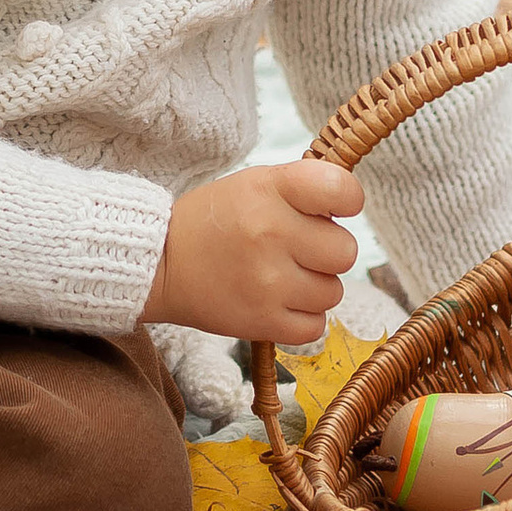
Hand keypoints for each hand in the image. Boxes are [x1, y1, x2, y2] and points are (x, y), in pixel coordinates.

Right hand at [144, 160, 364, 343]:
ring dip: (314, 287)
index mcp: (268, 190)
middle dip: (327, 251)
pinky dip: (302, 317)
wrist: (159, 265)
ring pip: (333, 291)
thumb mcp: (253, 184)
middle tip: (297, 249)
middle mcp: (269, 233)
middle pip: (345, 251)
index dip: (348, 200)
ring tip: (282, 277)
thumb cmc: (214, 221)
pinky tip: (278, 301)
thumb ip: (303, 189)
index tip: (335, 208)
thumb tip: (352, 204)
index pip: (341, 190)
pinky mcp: (263, 323)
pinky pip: (315, 326)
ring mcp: (267, 282)